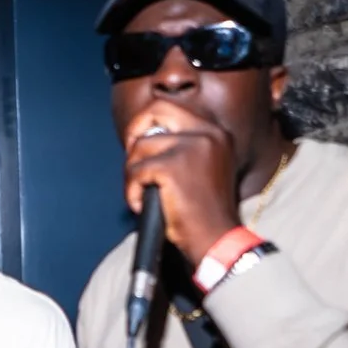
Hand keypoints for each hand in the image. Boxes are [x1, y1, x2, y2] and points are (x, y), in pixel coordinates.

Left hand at [120, 99, 243, 265]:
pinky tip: (141, 205)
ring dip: (132, 173)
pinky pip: (135, 171)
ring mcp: (191, 148)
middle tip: (131, 158)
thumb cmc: (205, 212)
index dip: (148, 123)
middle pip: (155, 110)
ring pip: (140, 147)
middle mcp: (208, 134)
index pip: (172, 108)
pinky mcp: (172, 167)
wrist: (217, 239)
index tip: (140, 145)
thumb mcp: (204, 167)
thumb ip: (182, 147)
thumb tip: (145, 136)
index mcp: (216, 133)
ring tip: (141, 194)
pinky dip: (131, 190)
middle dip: (134, 131)